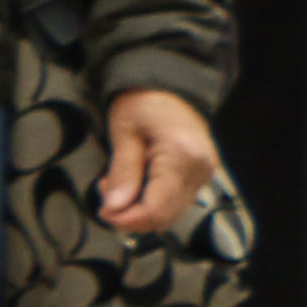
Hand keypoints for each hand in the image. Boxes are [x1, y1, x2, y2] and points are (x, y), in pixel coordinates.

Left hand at [101, 87, 224, 235]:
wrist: (170, 87)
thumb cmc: (144, 103)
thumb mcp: (124, 133)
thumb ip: (122, 172)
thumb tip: (115, 208)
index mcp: (183, 158)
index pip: (156, 210)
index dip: (126, 220)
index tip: (103, 211)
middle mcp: (200, 171)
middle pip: (164, 218)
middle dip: (130, 216)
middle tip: (105, 195)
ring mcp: (203, 175)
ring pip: (168, 214)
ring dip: (138, 209)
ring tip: (116, 184)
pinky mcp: (199, 176)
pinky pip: (173, 202)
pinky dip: (149, 201)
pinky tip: (132, 183)